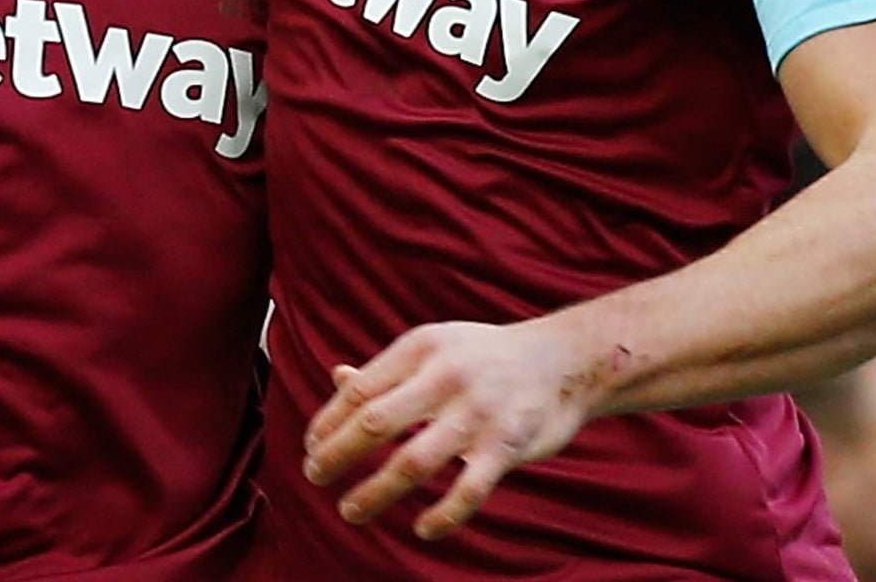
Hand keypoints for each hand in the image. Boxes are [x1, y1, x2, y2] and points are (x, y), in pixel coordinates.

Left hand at [301, 317, 615, 540]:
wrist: (564, 359)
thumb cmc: (484, 356)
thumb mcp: (435, 347)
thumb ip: (388, 369)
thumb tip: (337, 378)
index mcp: (421, 348)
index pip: (359, 390)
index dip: (327, 422)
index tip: (310, 447)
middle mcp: (445, 377)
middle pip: (374, 424)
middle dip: (337, 455)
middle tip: (314, 477)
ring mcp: (478, 413)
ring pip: (412, 463)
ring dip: (374, 492)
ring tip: (350, 511)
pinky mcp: (508, 446)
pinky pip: (467, 490)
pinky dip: (441, 516)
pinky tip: (422, 529)